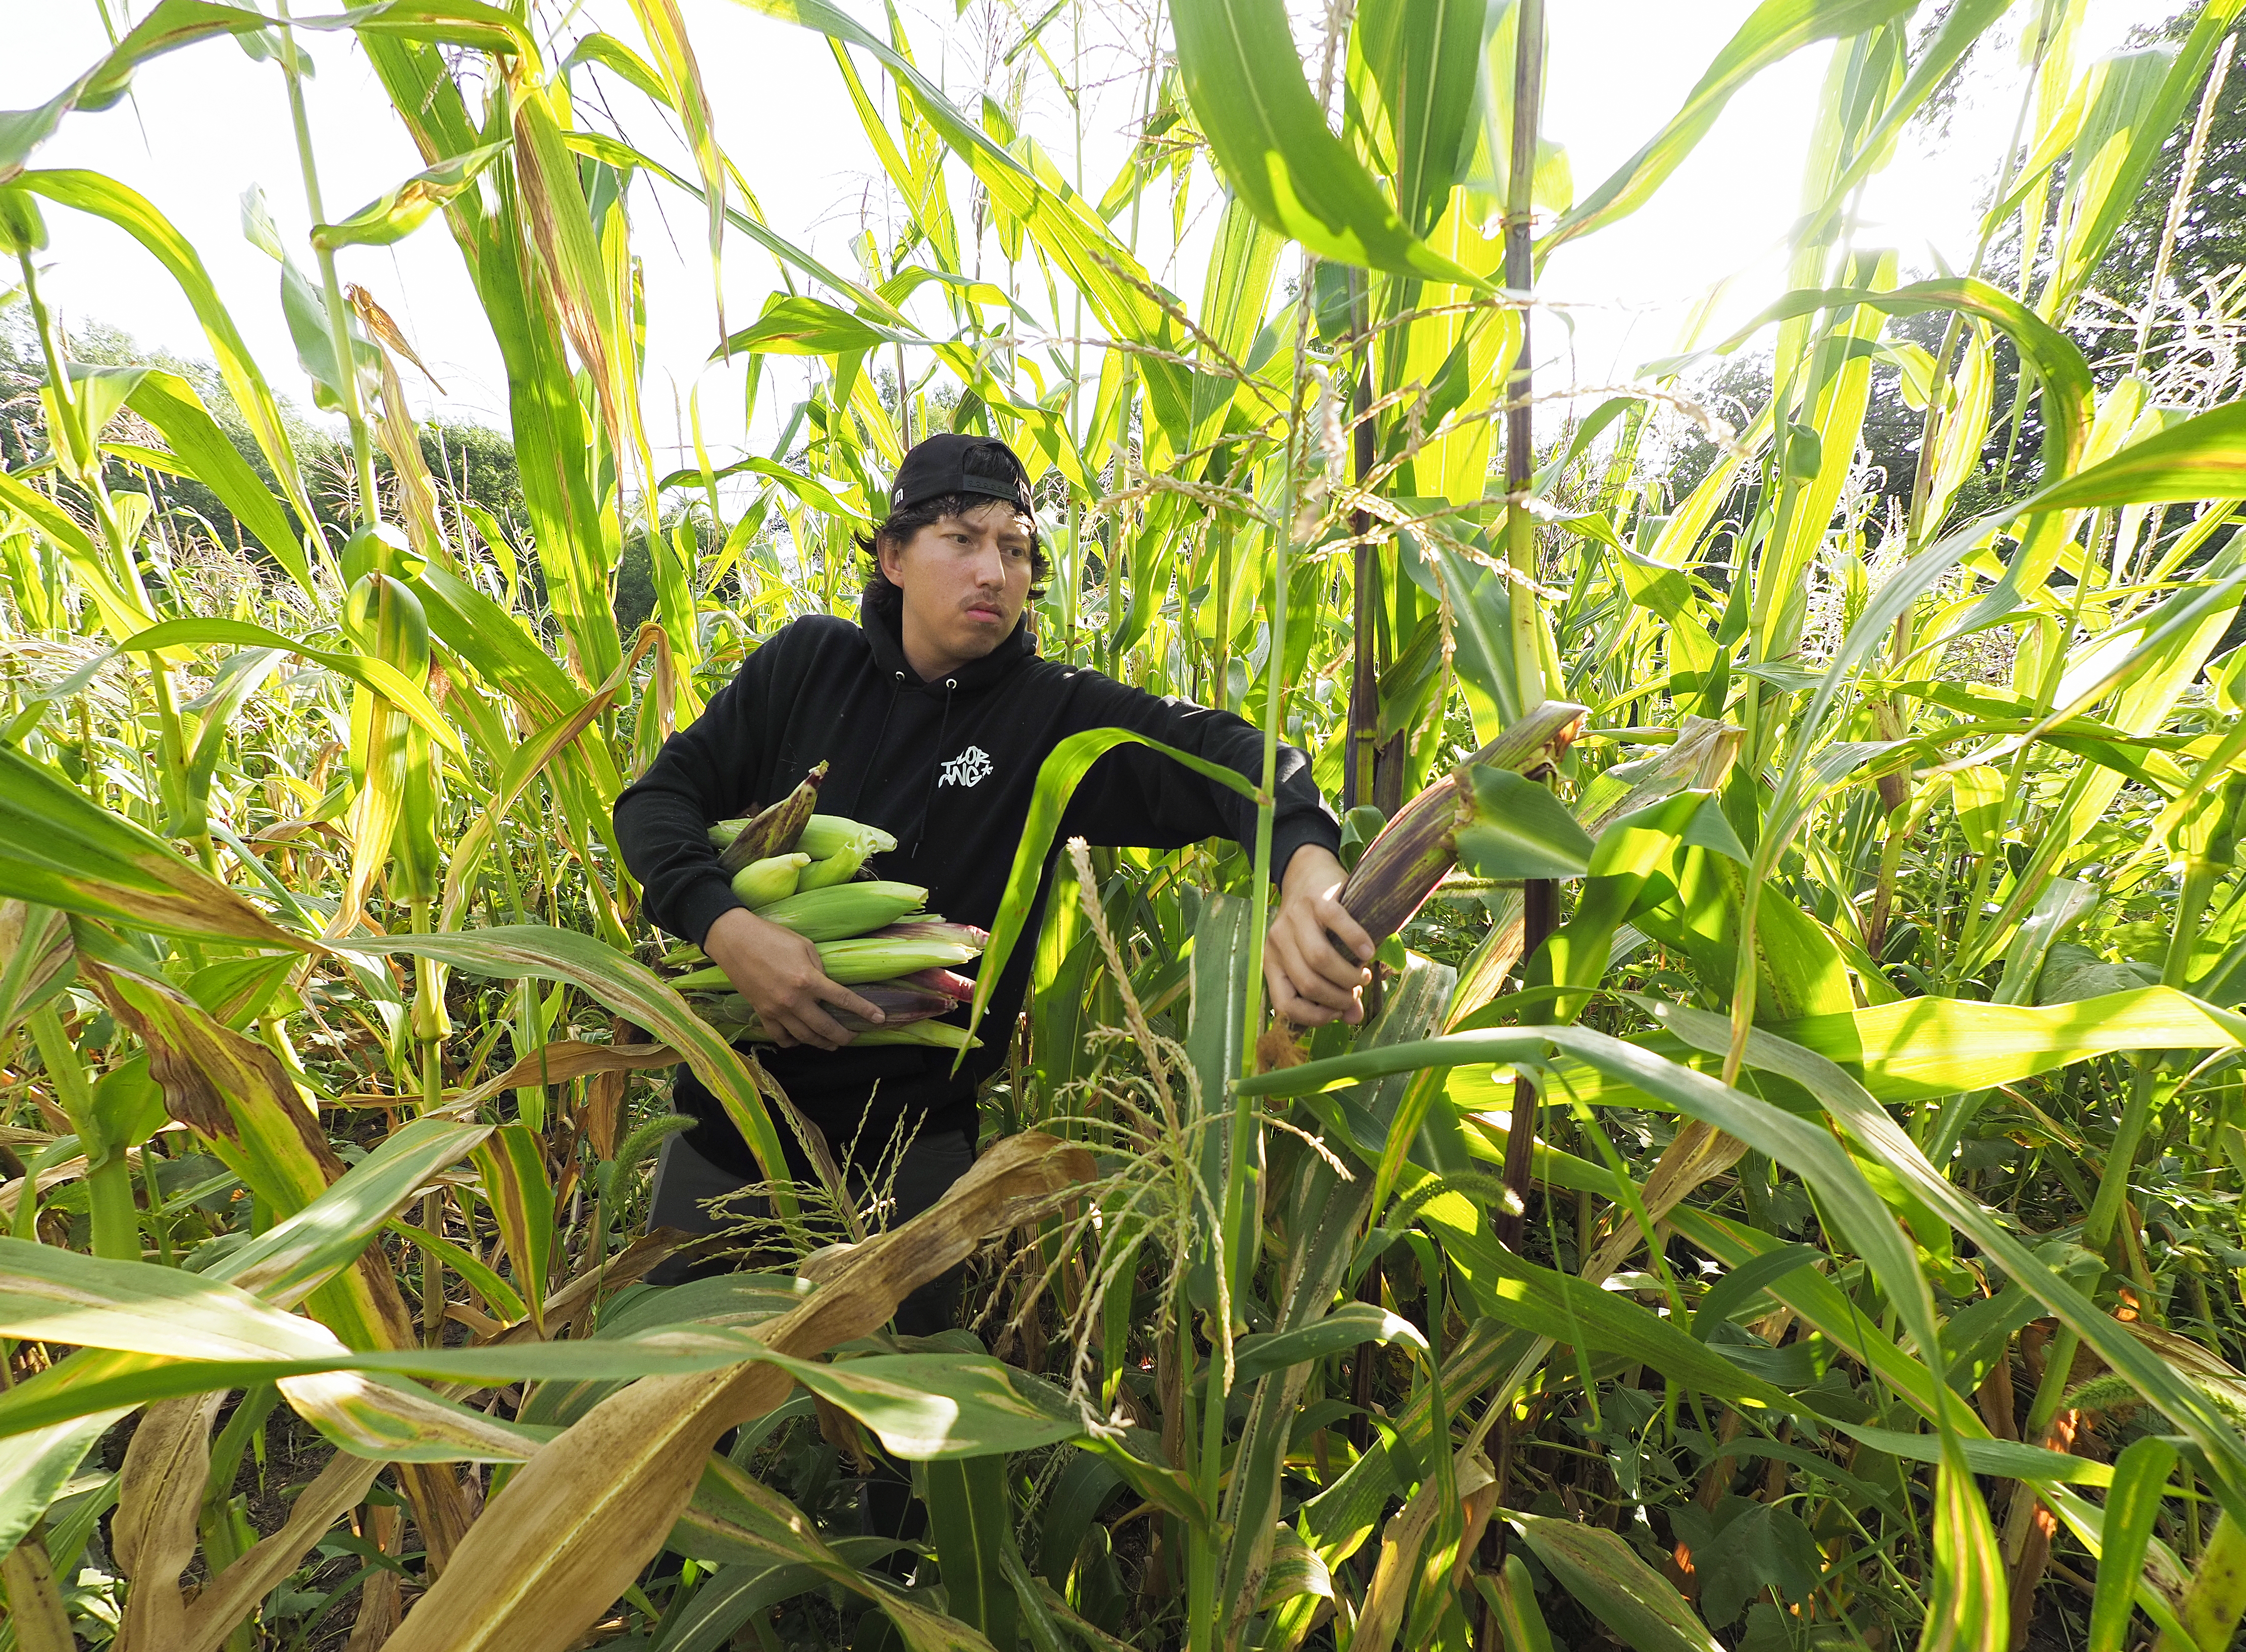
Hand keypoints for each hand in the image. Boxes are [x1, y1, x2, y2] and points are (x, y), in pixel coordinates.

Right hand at [702, 906, 886, 1050]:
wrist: (734, 940)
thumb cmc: (771, 937)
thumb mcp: (805, 946)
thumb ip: (820, 969)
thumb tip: (828, 988)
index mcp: (808, 979)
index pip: (843, 999)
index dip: (864, 1011)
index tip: (879, 1019)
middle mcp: (794, 999)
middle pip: (825, 1027)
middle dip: (844, 1036)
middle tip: (853, 1036)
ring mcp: (776, 1010)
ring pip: (804, 1037)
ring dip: (822, 1043)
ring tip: (832, 1043)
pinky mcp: (761, 1013)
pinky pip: (780, 1037)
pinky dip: (792, 1042)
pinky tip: (800, 1040)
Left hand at [1264, 844, 1373, 1026]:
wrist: (1307, 871)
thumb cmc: (1314, 925)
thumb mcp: (1315, 957)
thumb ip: (1332, 989)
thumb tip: (1354, 1018)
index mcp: (1272, 961)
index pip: (1285, 1004)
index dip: (1314, 1017)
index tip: (1337, 1013)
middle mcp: (1278, 941)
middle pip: (1308, 984)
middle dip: (1338, 997)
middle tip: (1356, 992)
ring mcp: (1296, 918)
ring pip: (1319, 960)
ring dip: (1348, 976)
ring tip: (1363, 975)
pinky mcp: (1317, 899)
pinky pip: (1337, 925)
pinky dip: (1356, 942)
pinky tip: (1369, 952)